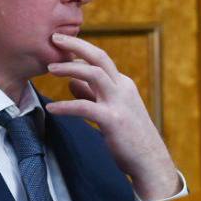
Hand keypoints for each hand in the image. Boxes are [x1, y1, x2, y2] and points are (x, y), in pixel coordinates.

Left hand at [43, 33, 180, 200]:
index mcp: (122, 84)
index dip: (80, 48)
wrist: (151, 163)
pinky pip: (85, 107)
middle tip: (54, 37)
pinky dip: (66, 106)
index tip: (61, 42)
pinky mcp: (113, 120)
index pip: (100, 59)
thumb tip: (72, 82)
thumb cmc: (130, 138)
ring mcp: (119, 103)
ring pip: (94, 74)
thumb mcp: (111, 110)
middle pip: (99, 57)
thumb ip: (93, 95)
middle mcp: (123, 88)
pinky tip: (52, 109)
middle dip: (76, 44)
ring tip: (50, 69)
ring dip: (70, 68)